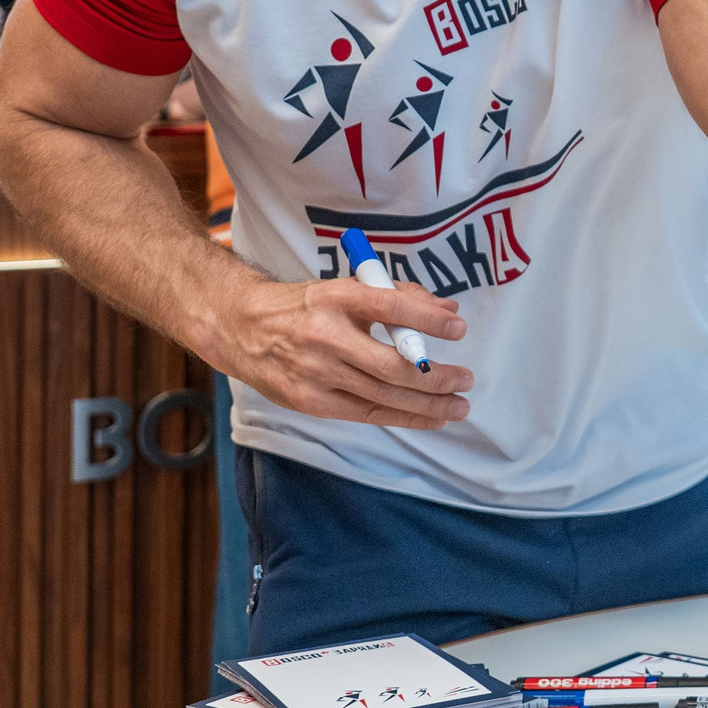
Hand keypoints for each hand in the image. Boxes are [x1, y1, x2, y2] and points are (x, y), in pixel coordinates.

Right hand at [210, 275, 473, 428]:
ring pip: (382, 394)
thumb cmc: (305, 307)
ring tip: (459, 405)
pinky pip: (366, 412)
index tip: (458, 329)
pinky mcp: (309, 401)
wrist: (241, 328)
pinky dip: (403, 417)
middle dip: (435, 376)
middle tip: (466, 379)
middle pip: (390, 363)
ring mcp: (315, 372)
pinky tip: (430, 418)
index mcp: (334, 298)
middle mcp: (324, 335)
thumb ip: (399, 297)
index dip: (426, 320)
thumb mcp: (346, 290)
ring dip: (427, 404)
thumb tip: (449, 313)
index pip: (388, 306)